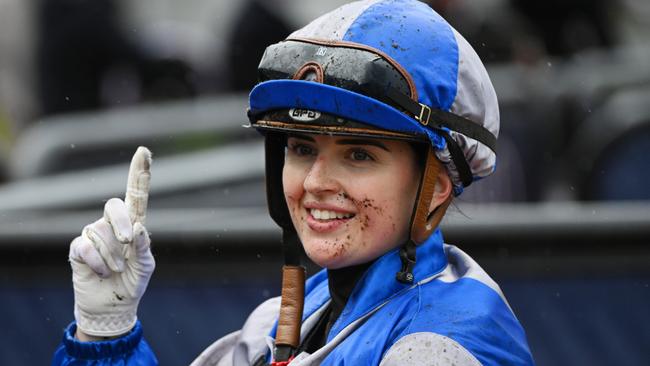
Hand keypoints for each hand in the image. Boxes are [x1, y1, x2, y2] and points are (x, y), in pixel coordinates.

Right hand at [69, 146, 154, 337]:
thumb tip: (139, 227)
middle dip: (121, 222)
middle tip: (129, 242)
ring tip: (116, 270)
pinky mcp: (78, 248)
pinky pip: (86, 245)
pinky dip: (98, 262)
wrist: (113, 307)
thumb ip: (145, 247)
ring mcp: (94, 234)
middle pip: (114, 205)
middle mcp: (112, 224)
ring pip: (101, 232)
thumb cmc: (133, 283)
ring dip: (113, 256)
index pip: (136, 195)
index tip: (144, 151)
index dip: (139, 173)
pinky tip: (102, 272)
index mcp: (134, 225)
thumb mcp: (146, 266)